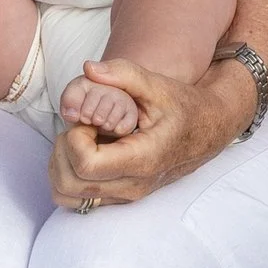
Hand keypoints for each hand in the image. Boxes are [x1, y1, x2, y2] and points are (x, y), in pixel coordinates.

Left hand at [48, 55, 250, 210]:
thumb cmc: (183, 107)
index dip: (74, 138)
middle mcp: (132, 186)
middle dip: (62, 150)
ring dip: (60, 165)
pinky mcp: (119, 197)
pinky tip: (85, 150)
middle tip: (80, 127)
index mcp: (142, 159)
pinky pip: (77, 198)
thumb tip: (88, 68)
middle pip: (68, 184)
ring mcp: (125, 196)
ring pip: (67, 195)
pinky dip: (69, 175)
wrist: (208, 131)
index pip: (85, 165)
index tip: (87, 119)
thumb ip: (123, 73)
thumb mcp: (157, 85)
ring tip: (80, 139)